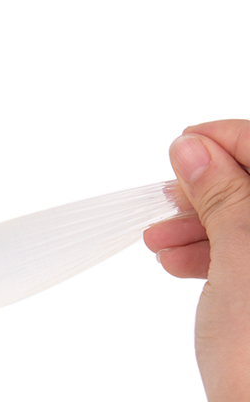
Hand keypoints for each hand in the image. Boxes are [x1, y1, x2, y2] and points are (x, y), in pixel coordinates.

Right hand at [144, 119, 249, 401]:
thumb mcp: (243, 256)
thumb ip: (224, 192)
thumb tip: (195, 147)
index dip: (228, 140)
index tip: (181, 144)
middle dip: (213, 187)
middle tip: (166, 199)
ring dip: (208, 224)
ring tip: (160, 241)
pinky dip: (218, 253)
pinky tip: (181, 260)